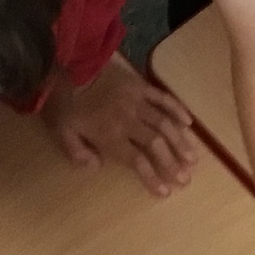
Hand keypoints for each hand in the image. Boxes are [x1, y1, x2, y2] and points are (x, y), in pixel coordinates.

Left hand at [42, 53, 198, 196]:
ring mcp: (137, 102)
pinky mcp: (141, 86)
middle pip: (155, 145)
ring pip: (164, 124)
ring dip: (180, 142)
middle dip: (172, 163)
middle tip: (186, 179)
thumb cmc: (65, 101)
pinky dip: (177, 110)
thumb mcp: (61, 131)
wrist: (70, 62)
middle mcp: (128, 121)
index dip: (151, 177)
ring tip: (193, 158)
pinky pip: (163, 99)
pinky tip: (189, 124)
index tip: (165, 192)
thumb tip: (97, 167)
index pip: (136, 160)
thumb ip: (77, 152)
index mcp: (109, 135)